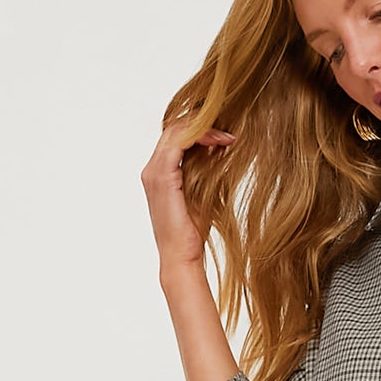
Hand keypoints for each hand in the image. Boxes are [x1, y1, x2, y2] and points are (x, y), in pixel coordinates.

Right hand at [140, 118, 237, 271]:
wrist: (181, 257)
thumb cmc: (192, 233)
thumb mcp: (203, 193)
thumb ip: (207, 169)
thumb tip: (222, 148)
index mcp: (159, 172)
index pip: (176, 136)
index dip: (201, 129)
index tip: (227, 135)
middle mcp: (152, 169)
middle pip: (174, 128)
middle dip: (203, 123)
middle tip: (229, 130)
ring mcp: (154, 172)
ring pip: (176, 130)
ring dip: (204, 127)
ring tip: (228, 136)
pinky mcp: (162, 177)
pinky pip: (179, 142)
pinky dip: (201, 136)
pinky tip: (220, 142)